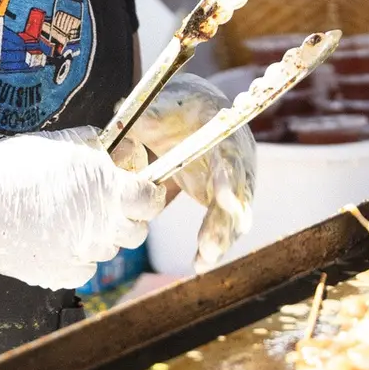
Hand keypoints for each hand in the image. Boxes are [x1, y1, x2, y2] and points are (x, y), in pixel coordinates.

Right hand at [0, 128, 165, 290]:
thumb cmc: (15, 166)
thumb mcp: (67, 143)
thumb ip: (103, 151)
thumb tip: (122, 154)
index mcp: (110, 192)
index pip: (152, 200)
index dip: (149, 193)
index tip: (142, 189)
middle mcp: (103, 227)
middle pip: (136, 231)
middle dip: (128, 216)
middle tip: (109, 203)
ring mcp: (82, 255)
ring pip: (109, 250)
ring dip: (100, 235)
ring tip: (73, 217)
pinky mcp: (59, 275)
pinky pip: (84, 268)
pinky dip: (77, 256)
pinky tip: (58, 237)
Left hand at [128, 74, 255, 271]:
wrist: (194, 113)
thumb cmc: (178, 108)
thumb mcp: (163, 106)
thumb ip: (149, 116)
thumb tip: (129, 122)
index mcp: (224, 133)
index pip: (230, 158)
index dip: (229, 179)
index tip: (223, 200)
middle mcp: (237, 160)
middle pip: (239, 194)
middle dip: (225, 221)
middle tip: (209, 246)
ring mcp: (234, 183)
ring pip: (235, 216)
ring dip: (221, 238)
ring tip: (202, 260)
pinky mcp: (225, 200)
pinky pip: (224, 226)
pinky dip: (213, 244)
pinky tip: (198, 263)